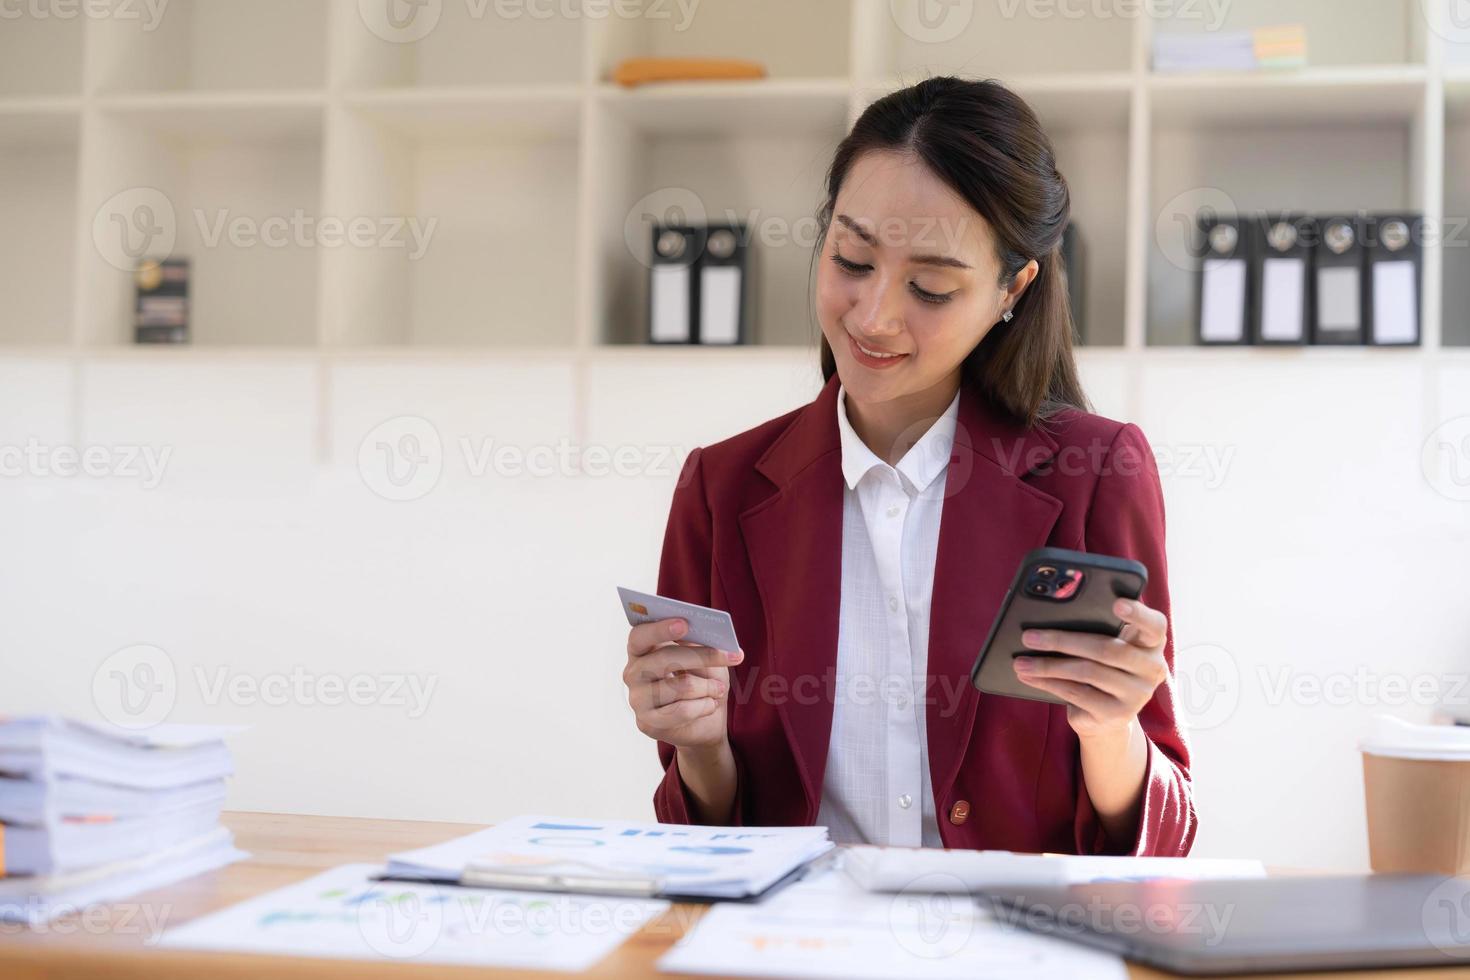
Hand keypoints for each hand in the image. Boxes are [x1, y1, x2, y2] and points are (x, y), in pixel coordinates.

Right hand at [624, 617, 742, 749]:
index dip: (659, 629)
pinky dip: (704, 706)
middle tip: (733, 656)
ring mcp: (636, 699)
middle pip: (664, 659)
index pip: (640, 635)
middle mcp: (632, 673)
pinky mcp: (647, 723)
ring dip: (709, 687)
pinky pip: (682, 711)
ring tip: (719, 688)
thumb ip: (699, 645)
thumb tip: (708, 636)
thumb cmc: (703, 680)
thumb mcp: (705, 657)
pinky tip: (710, 704)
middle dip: (703, 656)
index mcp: (641, 649)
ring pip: (680, 686)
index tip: (684, 623)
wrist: (705, 721)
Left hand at [1012, 598, 1169, 740]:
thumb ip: (1096, 630)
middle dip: (1063, 640)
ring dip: (1048, 666)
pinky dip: (1049, 683)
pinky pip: (1077, 694)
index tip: (1116, 603)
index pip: (1154, 625)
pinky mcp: (1117, 714)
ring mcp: (1137, 695)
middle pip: (1107, 648)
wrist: (1107, 716)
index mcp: (1151, 643)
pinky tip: (1030, 677)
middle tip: (1029, 636)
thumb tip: (1049, 618)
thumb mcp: (1106, 646)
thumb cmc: (1102, 668)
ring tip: (1021, 662)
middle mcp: (1151, 669)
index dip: (1138, 613)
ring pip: (1087, 672)